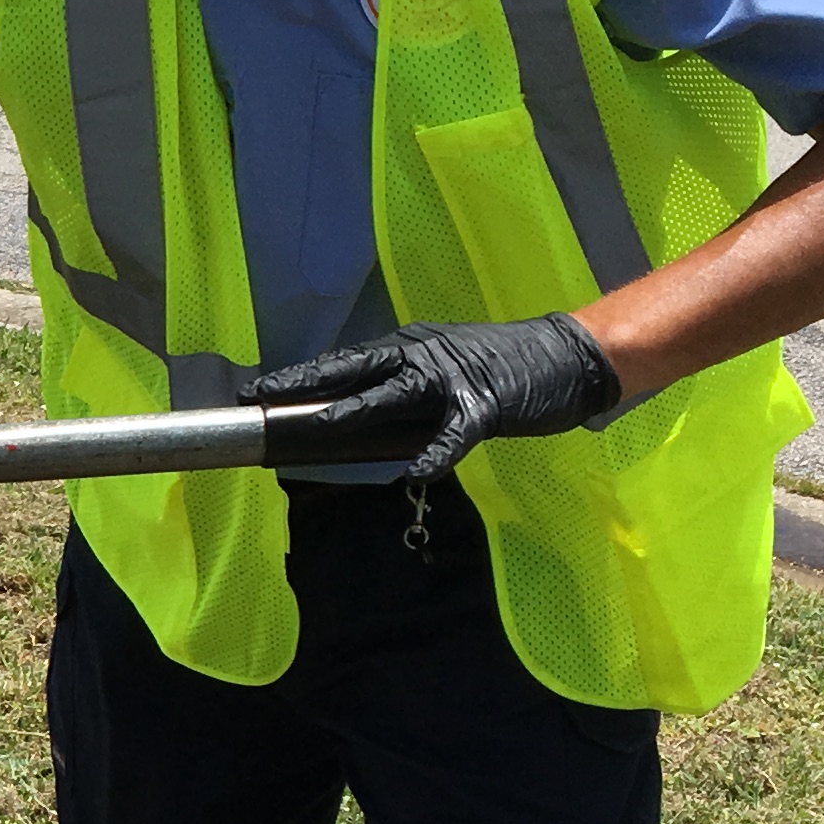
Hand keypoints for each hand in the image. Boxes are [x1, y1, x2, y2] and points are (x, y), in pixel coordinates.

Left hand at [249, 313, 621, 482]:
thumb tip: (354, 422)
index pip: (342, 363)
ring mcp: (451, 379)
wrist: (566, 356)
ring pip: (392, 395)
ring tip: (319, 426)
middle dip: (305, 385)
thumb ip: (400, 396)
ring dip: (353, 411)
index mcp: (406, 350)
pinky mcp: (484, 406)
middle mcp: (420, 357)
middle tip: (262, 397)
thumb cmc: (498, 369)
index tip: (256, 389)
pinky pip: (454, 434)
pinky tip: (415, 473)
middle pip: (352, 370)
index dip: (299, 376)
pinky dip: (434, 454)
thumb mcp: (439, 374)